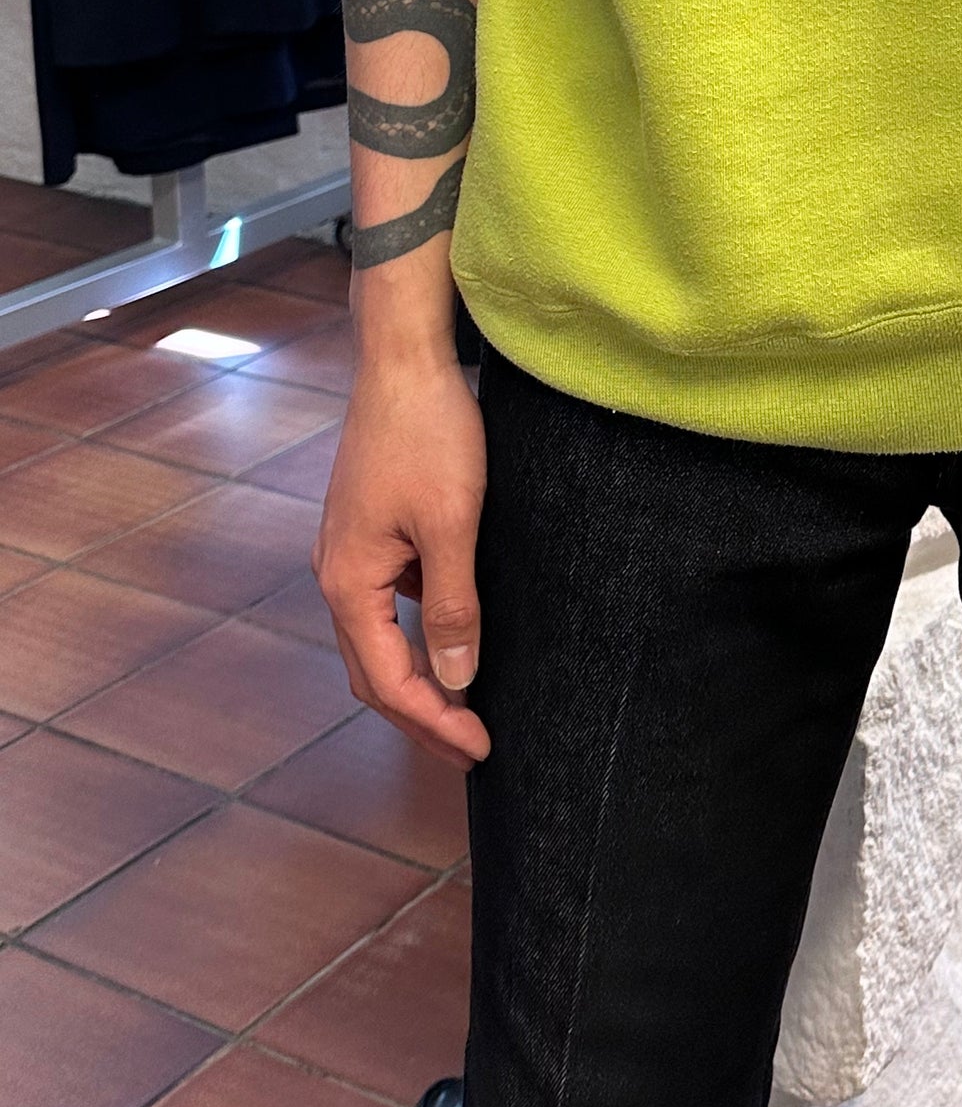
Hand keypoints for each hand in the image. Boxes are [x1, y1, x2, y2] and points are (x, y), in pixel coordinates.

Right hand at [313, 343, 489, 768]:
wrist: (404, 359)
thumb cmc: (429, 432)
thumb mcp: (454, 523)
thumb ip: (455, 604)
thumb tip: (458, 677)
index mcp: (350, 582)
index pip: (387, 681)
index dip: (433, 721)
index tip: (479, 747)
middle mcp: (338, 573)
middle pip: (373, 670)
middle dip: (422, 714)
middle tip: (472, 745)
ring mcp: (349, 550)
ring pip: (378, 637)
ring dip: (419, 676)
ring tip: (466, 703)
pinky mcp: (369, 528)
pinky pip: (388, 600)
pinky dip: (418, 631)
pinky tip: (456, 632)